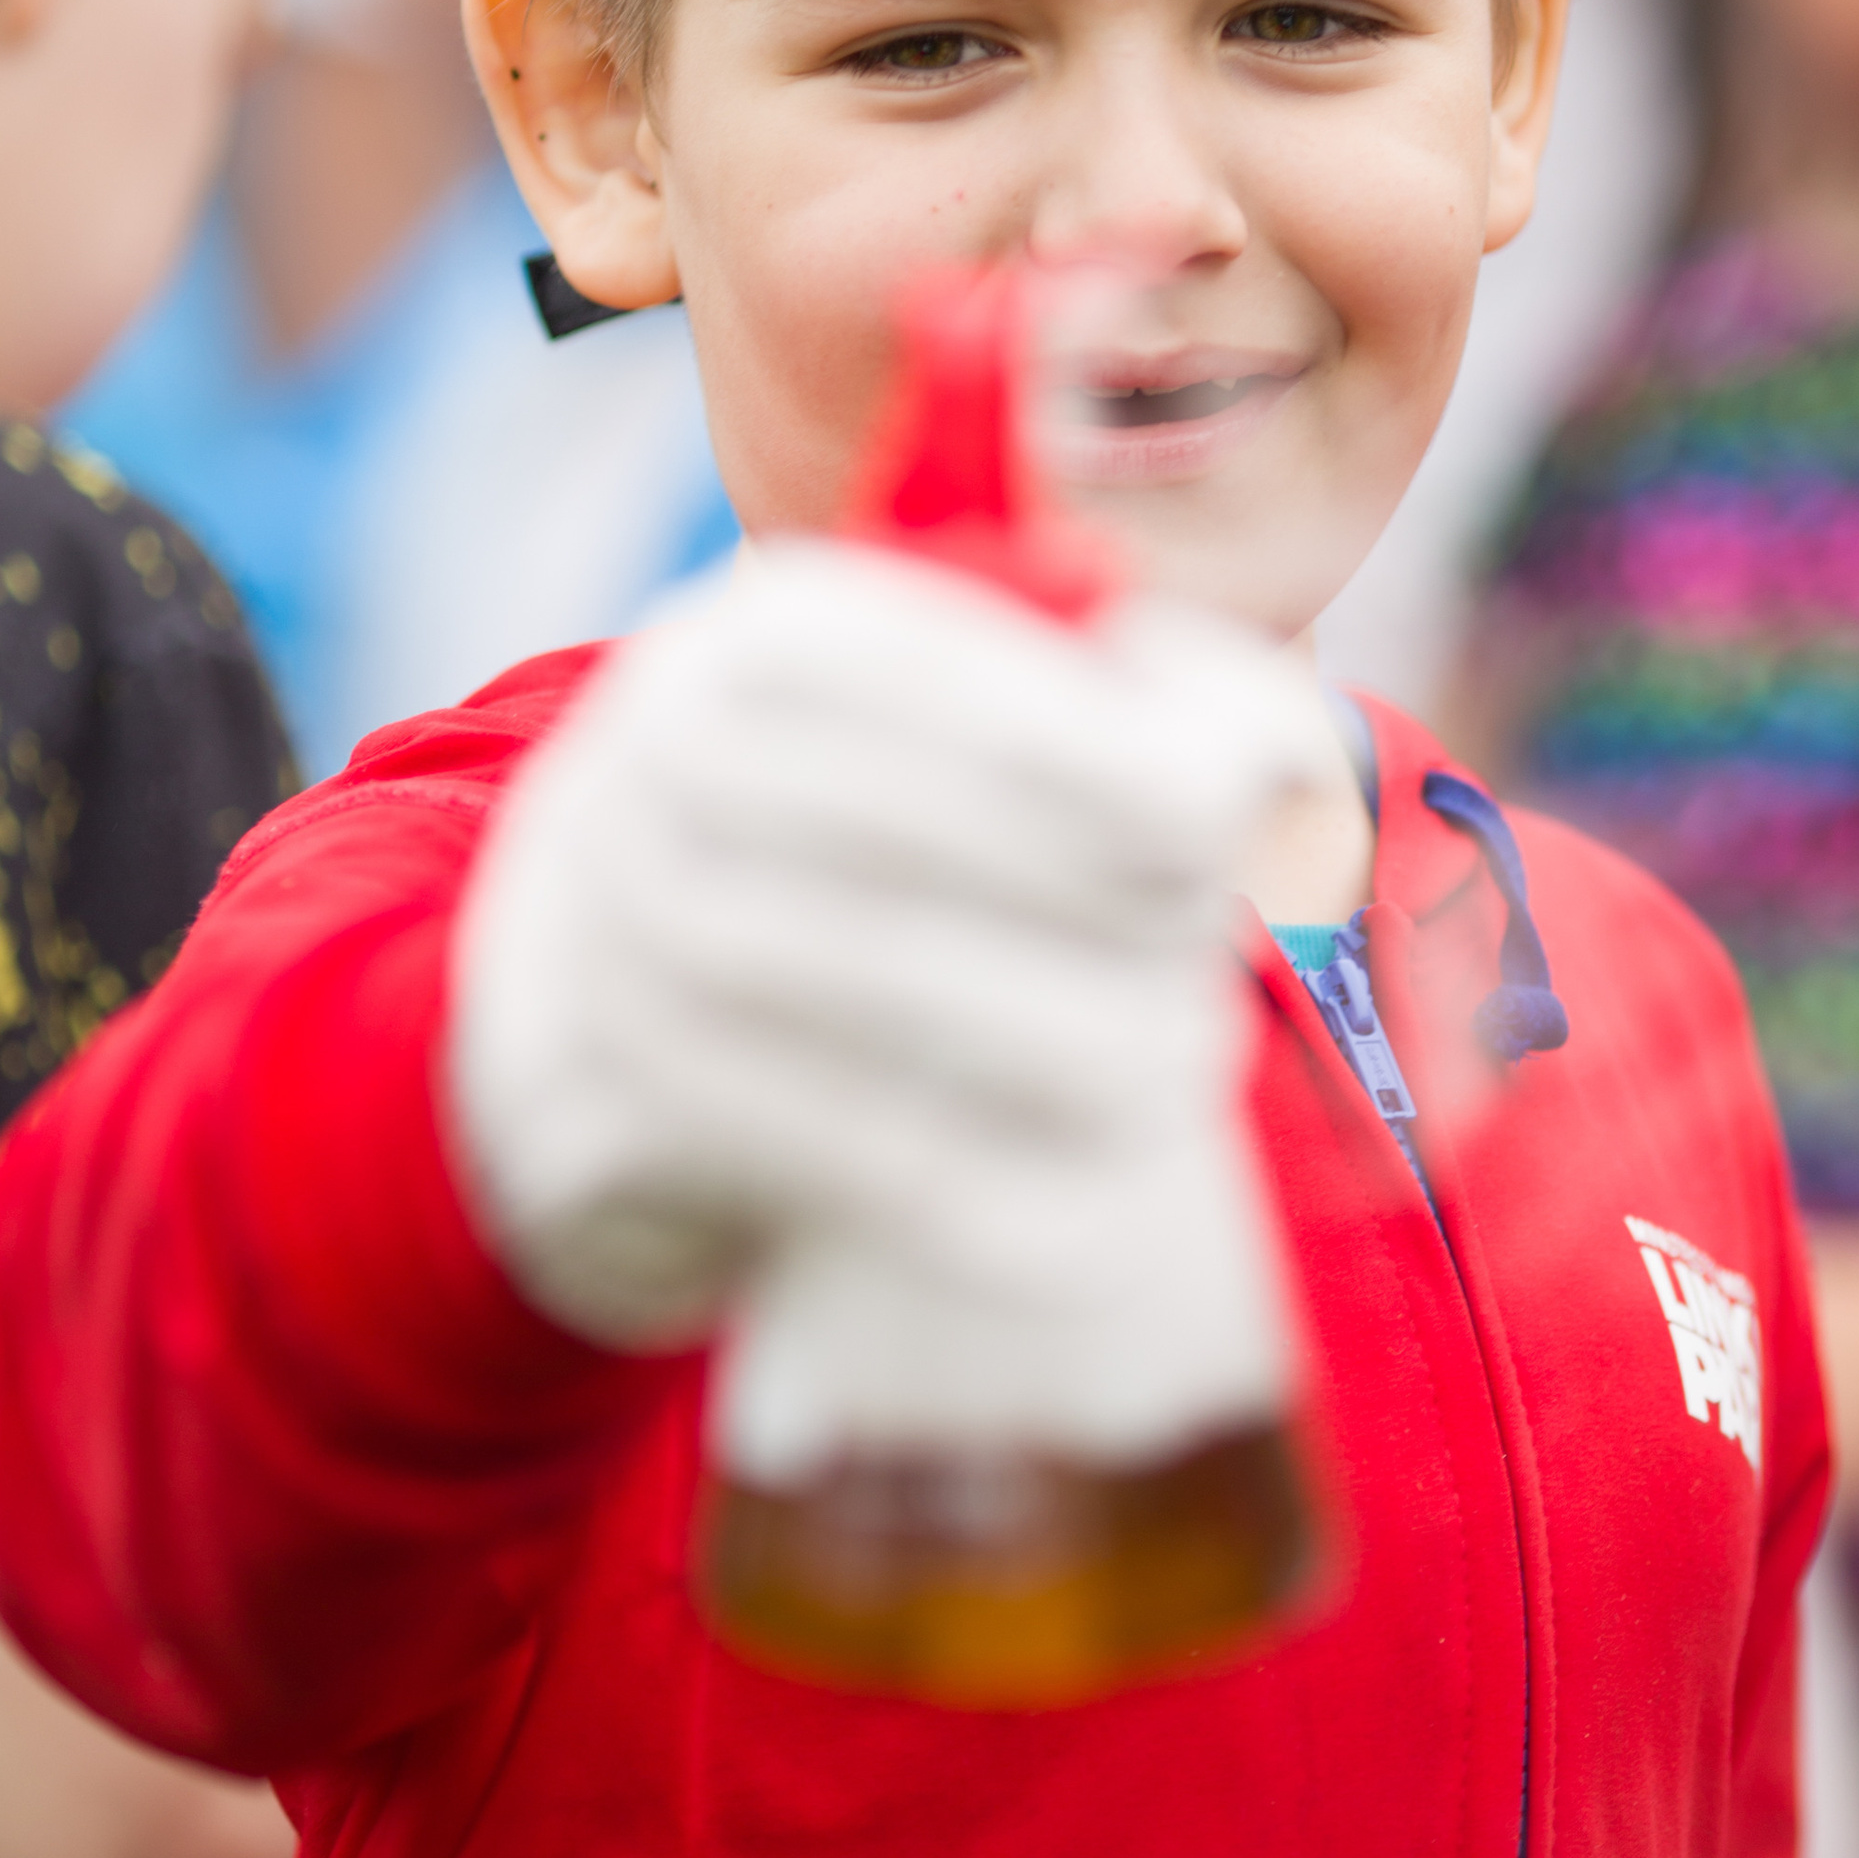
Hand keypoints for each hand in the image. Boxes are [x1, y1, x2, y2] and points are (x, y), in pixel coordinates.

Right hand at [447, 541, 1322, 1415]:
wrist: (587, 1036)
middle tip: (1214, 996)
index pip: (940, 674)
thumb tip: (1283, 758)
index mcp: (759, 632)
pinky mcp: (575, 1083)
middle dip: (1082, 907)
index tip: (1222, 827)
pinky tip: (1075, 1225)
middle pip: (898, 823)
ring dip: (1036, 1040)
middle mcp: (650, 746)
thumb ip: (1113, 722)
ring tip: (1172, 1086)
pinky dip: (939, 1179)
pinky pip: (778, 1130)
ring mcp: (591, 913)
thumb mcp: (948, 757)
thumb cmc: (850, 873)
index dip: (1093, 750)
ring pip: (841, 971)